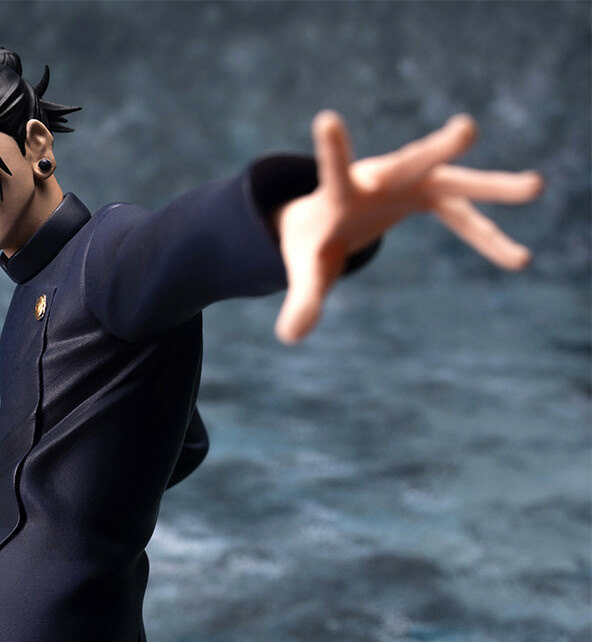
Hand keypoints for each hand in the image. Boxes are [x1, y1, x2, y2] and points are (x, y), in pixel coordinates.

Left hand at [273, 111, 543, 343]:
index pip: (333, 171)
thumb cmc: (312, 243)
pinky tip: (519, 260)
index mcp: (340, 193)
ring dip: (492, 187)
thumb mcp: (304, 272)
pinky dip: (488, 239)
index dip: (331, 150)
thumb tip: (290, 337)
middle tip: (466, 128)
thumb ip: (302, 299)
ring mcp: (410, 183)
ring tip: (536, 187)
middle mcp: (380, 179)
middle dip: (437, 149)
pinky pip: (465, 218)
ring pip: (455, 182)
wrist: (328, 219)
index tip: (324, 121)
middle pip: (410, 163)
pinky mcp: (430, 195)